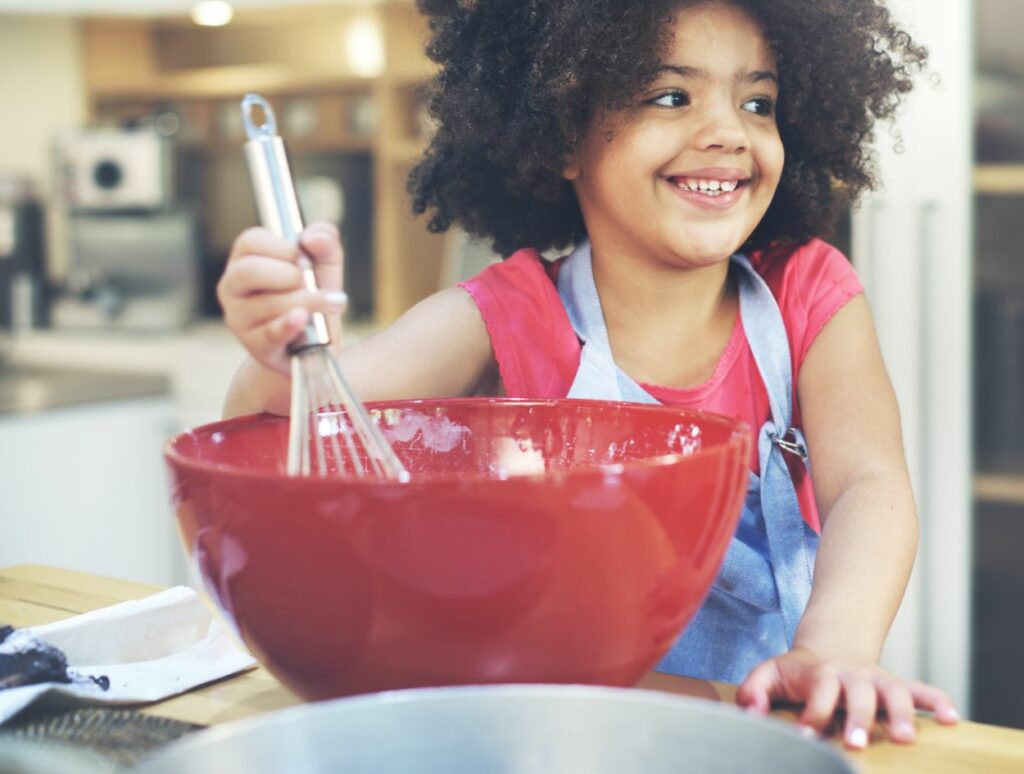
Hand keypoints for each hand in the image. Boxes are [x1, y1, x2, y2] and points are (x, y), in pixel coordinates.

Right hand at [218, 222, 347, 374]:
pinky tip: (302, 318)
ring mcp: (239, 317)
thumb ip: (324, 241)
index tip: (307, 261)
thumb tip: (313, 238)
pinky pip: (269, 333)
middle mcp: (233, 286)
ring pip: (266, 304)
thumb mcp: (324, 262)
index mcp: (245, 259)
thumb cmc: (313, 293)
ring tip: (333, 302)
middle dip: (288, 275)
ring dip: (306, 301)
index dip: (282, 248)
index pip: (250, 242)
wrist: (316, 340)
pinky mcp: (254, 344)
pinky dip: (288, 324)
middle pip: (249, 271)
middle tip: (311, 281)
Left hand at [735, 646, 959, 748]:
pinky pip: (921, 690)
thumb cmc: (797, 672)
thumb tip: (752, 713)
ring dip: (901, 714)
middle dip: (859, 717)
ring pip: (894, 691)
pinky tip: (950, 720)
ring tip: (906, 739)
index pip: (819, 692)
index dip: (813, 714)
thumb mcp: (769, 673)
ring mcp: (876, 679)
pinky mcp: (895, 685)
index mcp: (820, 673)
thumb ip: (755, 690)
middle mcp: (852, 675)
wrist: (829, 647)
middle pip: (858, 693)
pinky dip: (937, 701)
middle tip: (858, 743)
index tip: (806, 736)